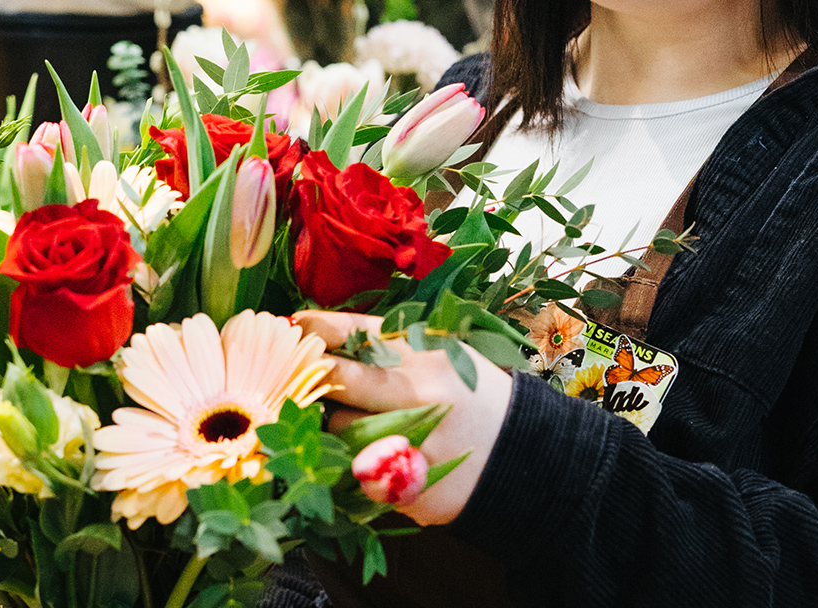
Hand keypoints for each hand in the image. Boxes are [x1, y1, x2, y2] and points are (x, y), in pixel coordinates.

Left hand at [293, 310, 512, 524]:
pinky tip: (377, 457)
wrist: (523, 456)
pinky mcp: (413, 490)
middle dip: (313, 376)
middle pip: (339, 381)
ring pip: (341, 431)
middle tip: (300, 375)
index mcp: (427, 356)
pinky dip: (358, 466)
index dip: (316, 329)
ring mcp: (418, 445)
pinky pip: (359, 475)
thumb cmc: (468, 395)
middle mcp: (422, 397)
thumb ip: (384, 345)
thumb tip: (314, 331)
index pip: (355, 333)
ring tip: (359, 422)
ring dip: (337, 426)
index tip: (294, 328)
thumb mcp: (438, 354)